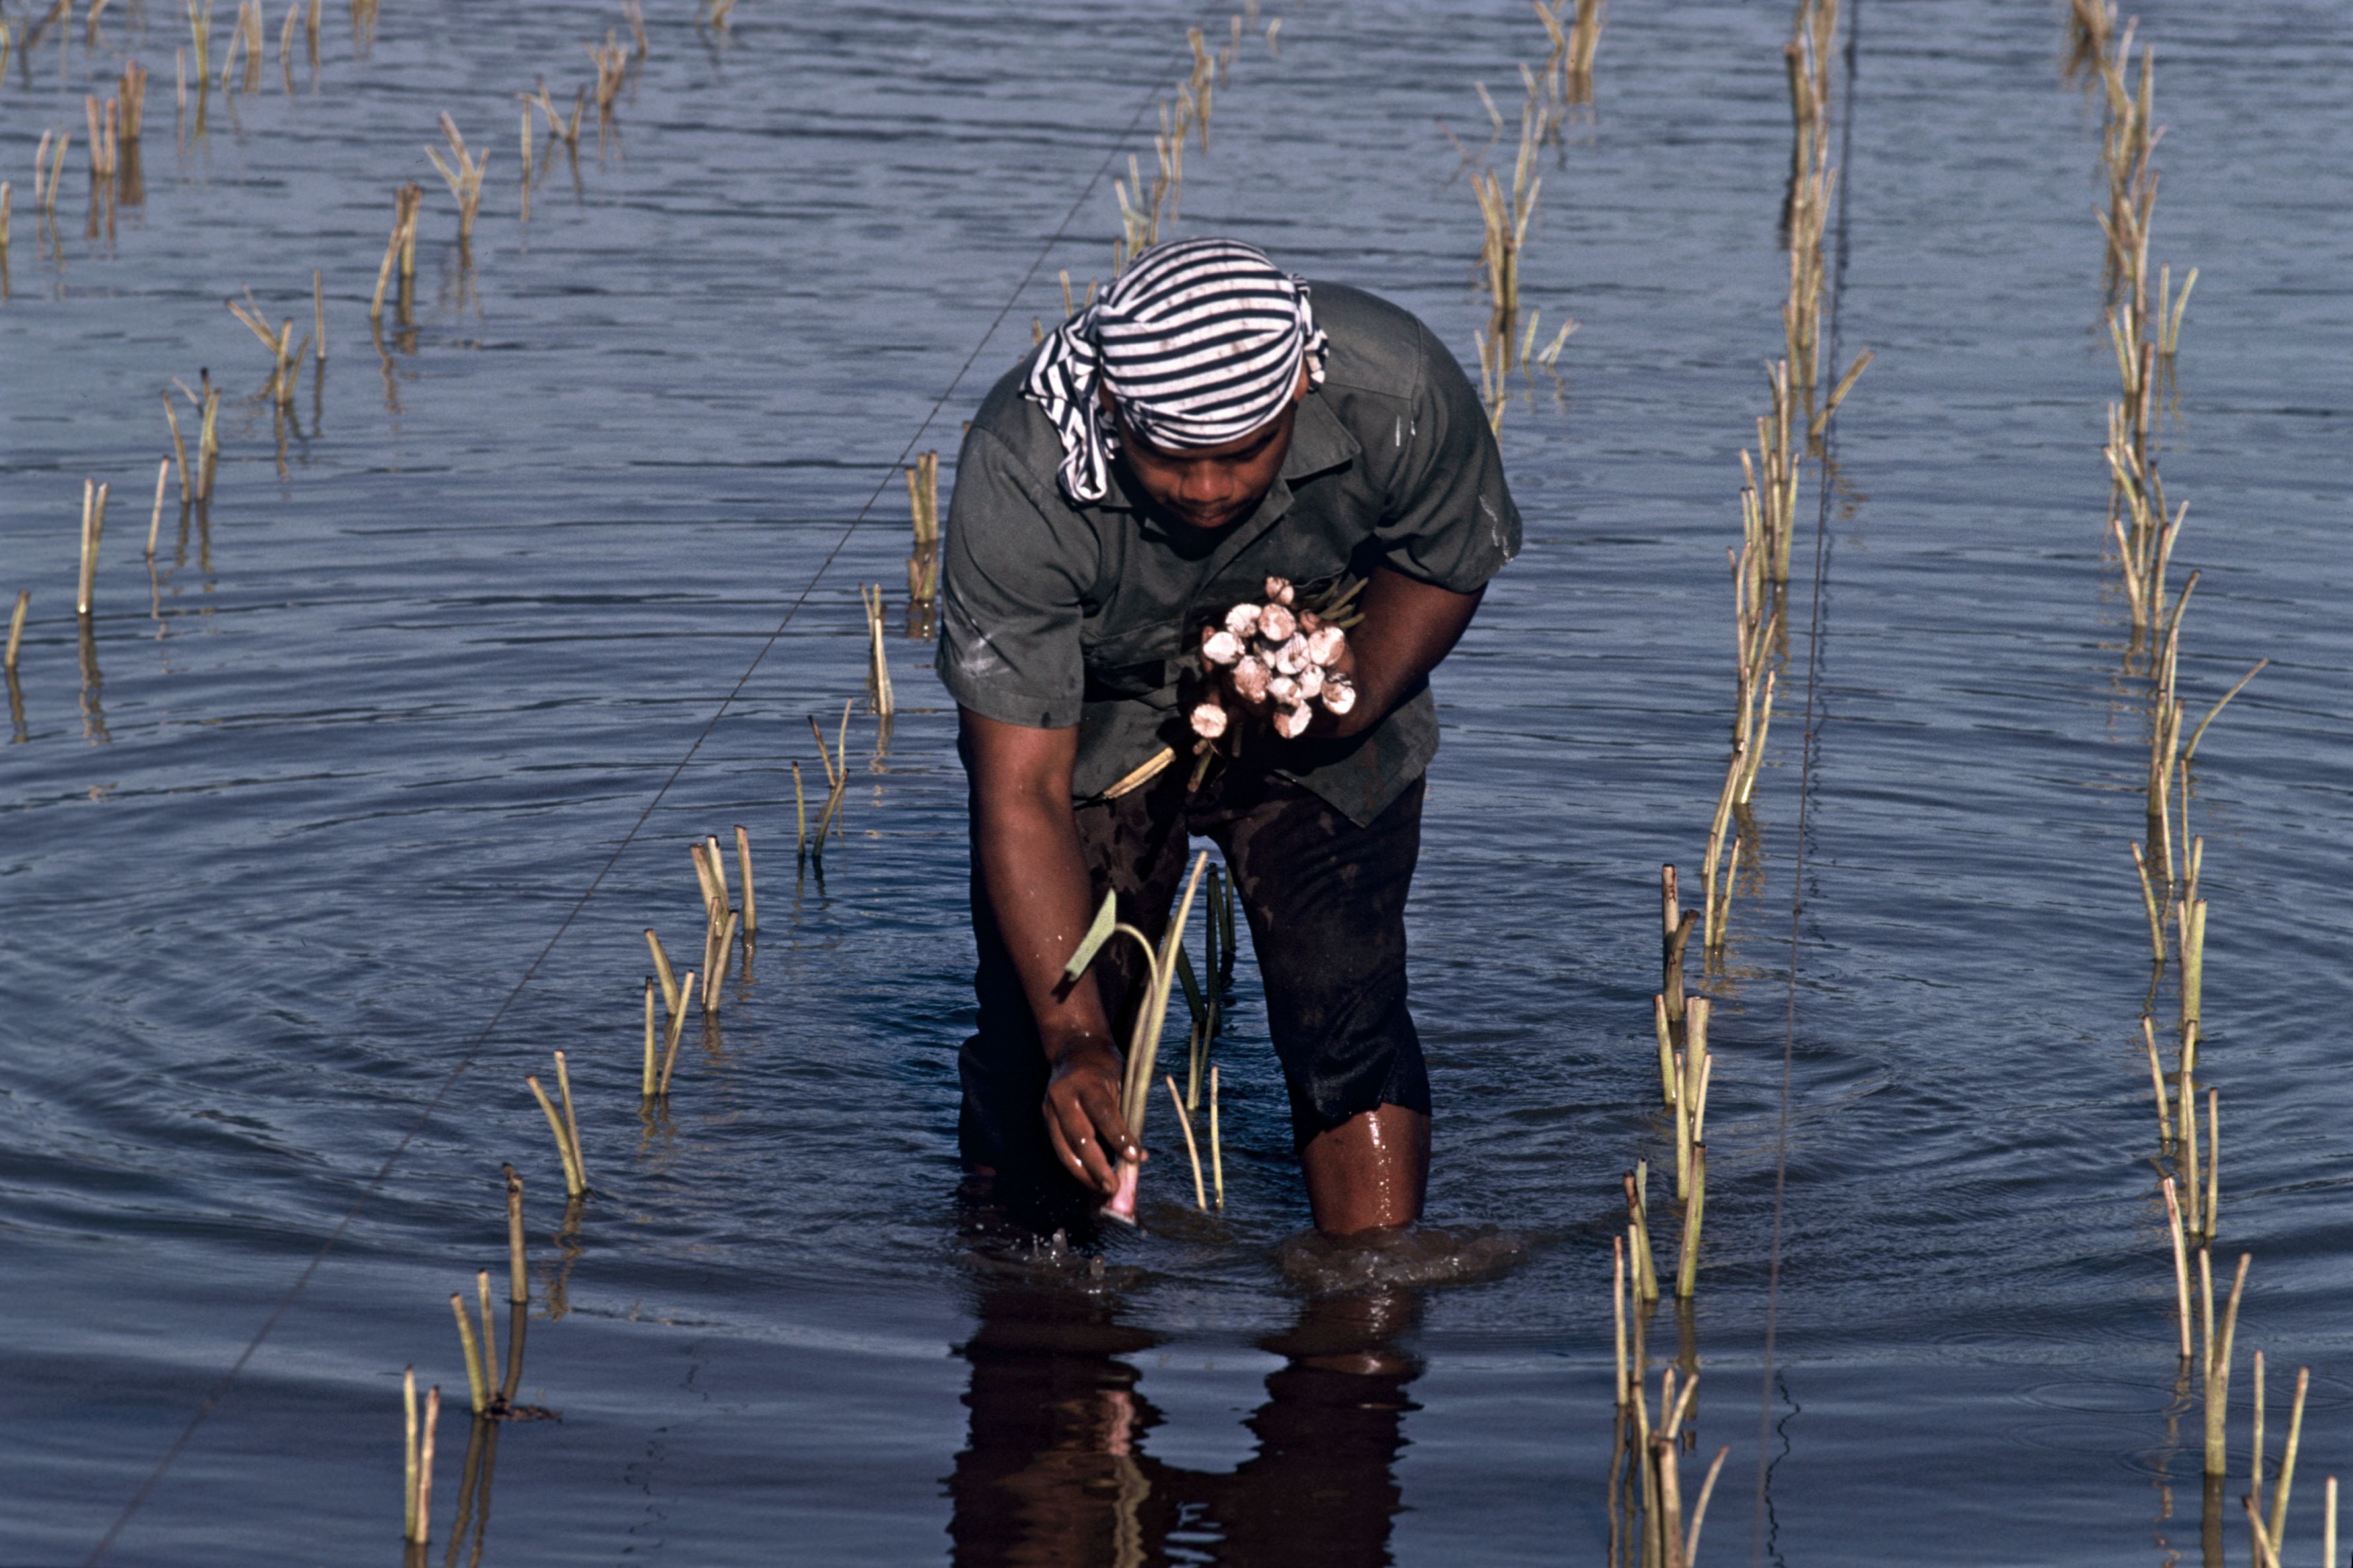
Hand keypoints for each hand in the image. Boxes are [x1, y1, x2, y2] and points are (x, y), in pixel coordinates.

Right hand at [1042, 1038, 1140, 1194]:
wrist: (1074, 1049)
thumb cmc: (1106, 1068)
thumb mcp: (1122, 1082)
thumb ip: (1128, 1117)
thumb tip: (1140, 1157)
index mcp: (1086, 1081)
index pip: (1103, 1114)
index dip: (1118, 1138)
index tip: (1134, 1158)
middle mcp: (1063, 1094)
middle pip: (1079, 1137)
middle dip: (1097, 1167)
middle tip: (1113, 1187)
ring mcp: (1049, 1107)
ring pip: (1064, 1149)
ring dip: (1084, 1174)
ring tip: (1103, 1189)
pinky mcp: (1045, 1119)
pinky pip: (1060, 1148)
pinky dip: (1076, 1166)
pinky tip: (1091, 1178)